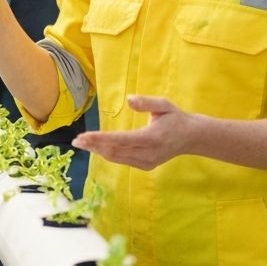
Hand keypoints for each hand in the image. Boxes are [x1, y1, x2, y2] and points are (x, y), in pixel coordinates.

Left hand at [71, 95, 191, 169]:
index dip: (100, 139)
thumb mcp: (164, 105)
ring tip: (83, 144)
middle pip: (115, 152)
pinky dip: (109, 154)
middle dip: (94, 146)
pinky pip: (123, 161)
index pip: (121, 140)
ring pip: (117, 158)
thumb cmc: (175, 118)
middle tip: (76, 141)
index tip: (84, 136)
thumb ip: (147, 102)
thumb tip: (129, 99)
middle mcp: (148, 154)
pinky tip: (98, 148)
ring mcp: (147, 162)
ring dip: (99, 151)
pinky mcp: (146, 166)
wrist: (190, 137)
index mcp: (152, 138)